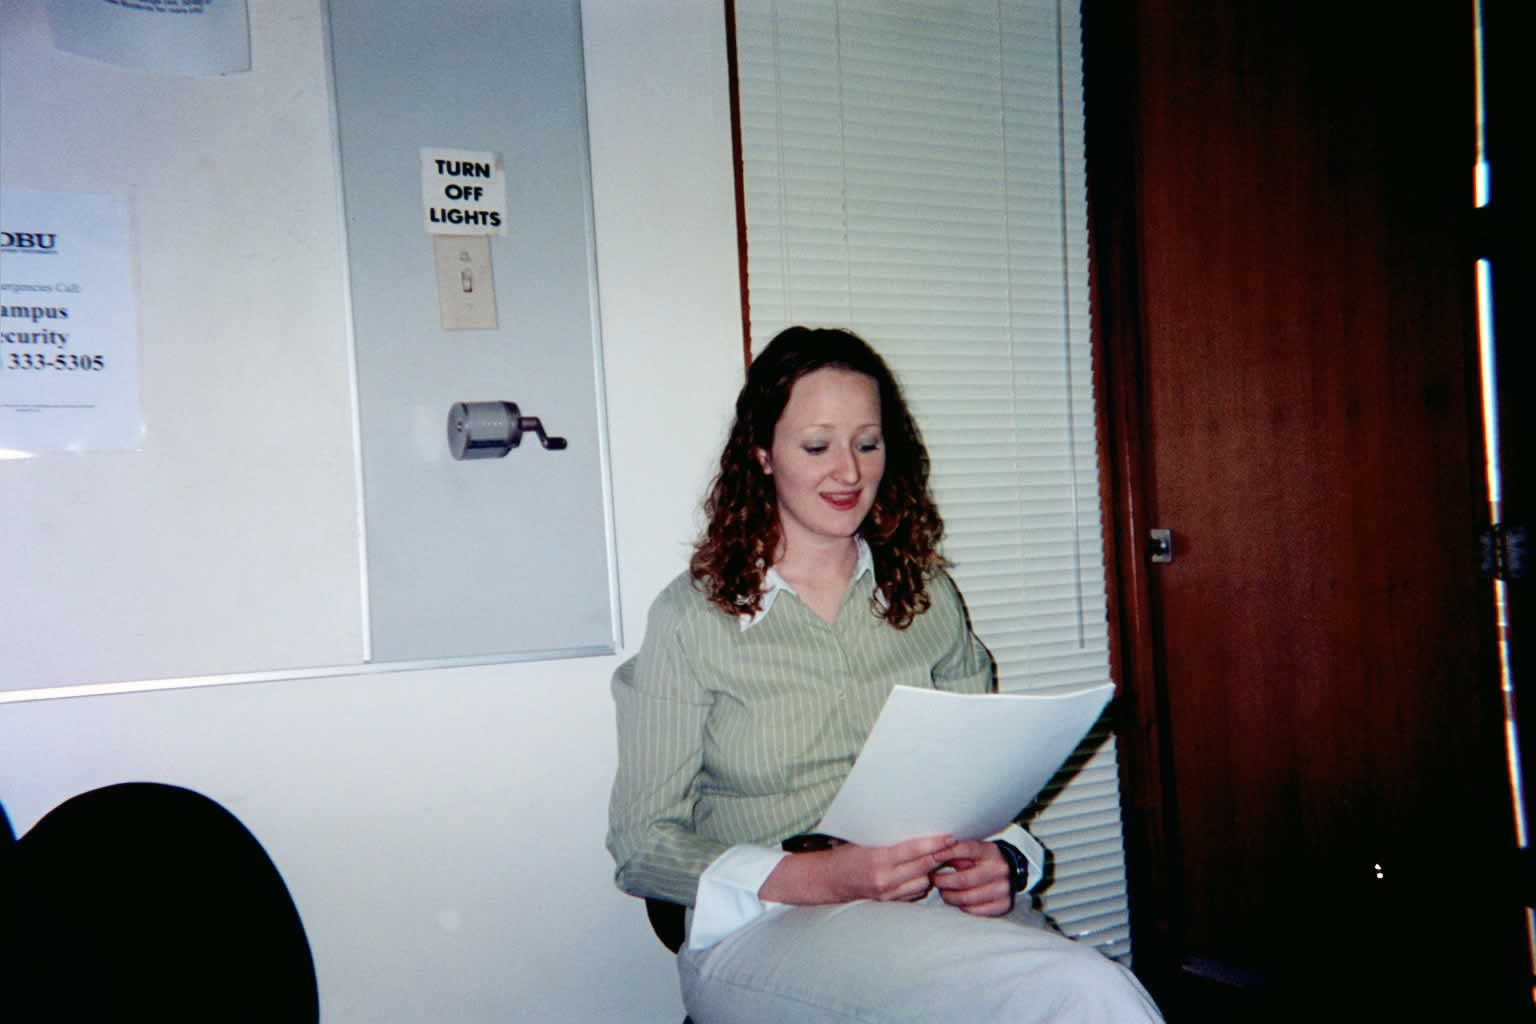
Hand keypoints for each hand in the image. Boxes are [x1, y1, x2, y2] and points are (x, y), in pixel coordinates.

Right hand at [759, 834, 958, 904]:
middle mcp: (884, 878)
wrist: (827, 880)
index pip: (914, 850)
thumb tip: (918, 829)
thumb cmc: (845, 854)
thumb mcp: (865, 840)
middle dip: (939, 855)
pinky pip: (914, 893)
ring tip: (934, 859)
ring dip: (929, 871)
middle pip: (923, 867)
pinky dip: (919, 883)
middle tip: (952, 845)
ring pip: (923, 882)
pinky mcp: (888, 902)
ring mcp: (887, 893)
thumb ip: (890, 839)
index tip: (950, 837)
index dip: (935, 844)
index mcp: (878, 858)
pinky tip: (918, 873)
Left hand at [930, 839, 1012, 916]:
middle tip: (933, 880)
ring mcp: (1003, 888)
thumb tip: (934, 854)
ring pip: (967, 898)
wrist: (1013, 870)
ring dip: (950, 896)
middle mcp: (999, 869)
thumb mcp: (975, 850)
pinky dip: (963, 907)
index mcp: (990, 851)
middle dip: (942, 881)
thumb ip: (957, 852)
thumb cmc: (985, 860)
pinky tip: (960, 901)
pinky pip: (976, 910)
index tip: (933, 857)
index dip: (947, 853)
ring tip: (944, 892)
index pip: (966, 849)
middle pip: (963, 880)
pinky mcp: (1004, 905)